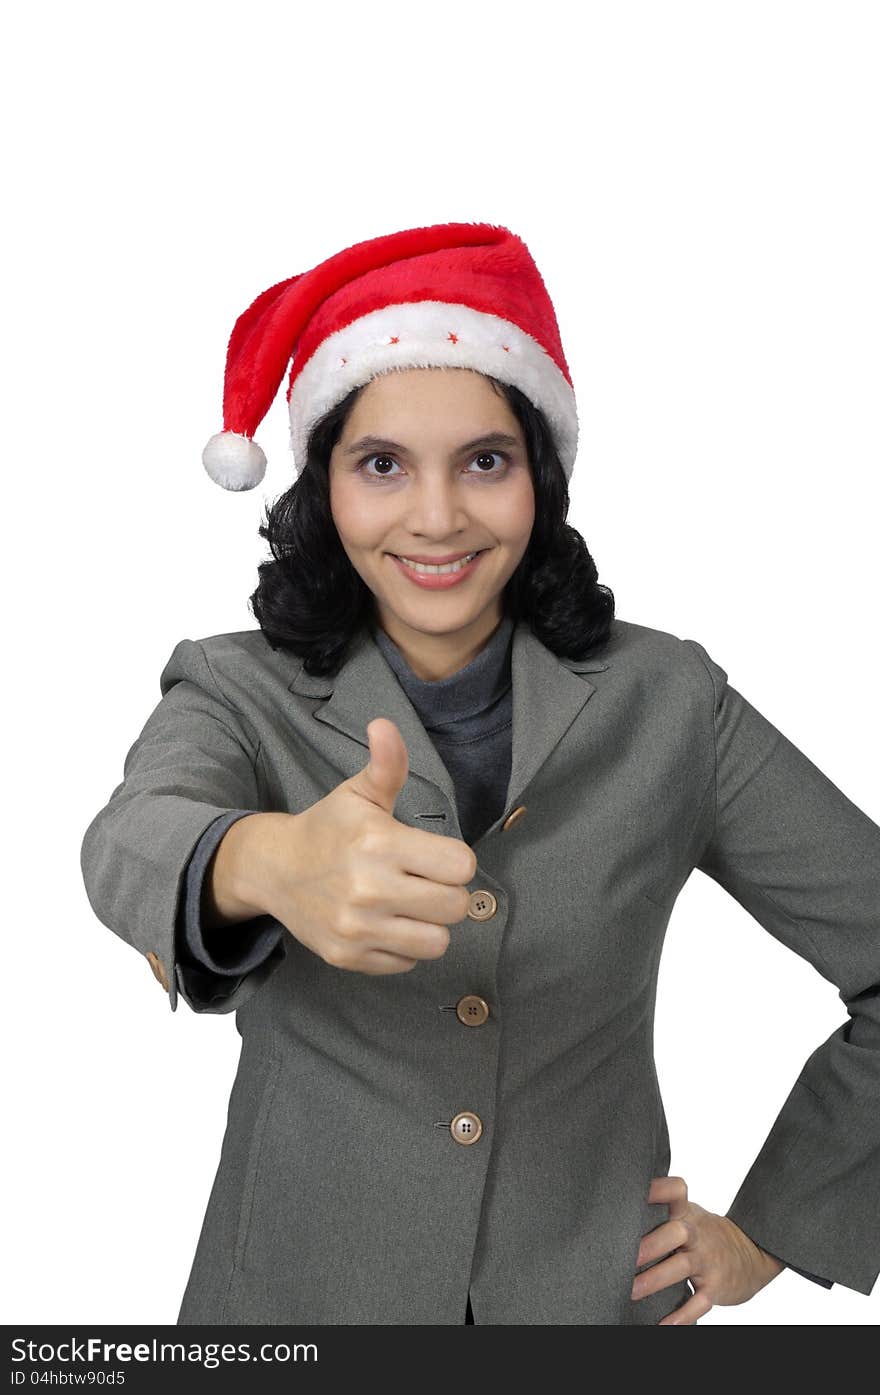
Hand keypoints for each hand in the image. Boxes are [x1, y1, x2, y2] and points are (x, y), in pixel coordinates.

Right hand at [260, 716, 477, 974]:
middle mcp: (370, 890)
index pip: (460, 865)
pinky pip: (407, 963)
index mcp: (379, 844)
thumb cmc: (328, 828)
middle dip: (448, 893)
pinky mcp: (349, 957)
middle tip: (426, 882)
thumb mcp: (358, 793)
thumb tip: (384, 725)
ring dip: (431, 925)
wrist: (274, 871)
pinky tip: (387, 924)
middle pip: (456, 906)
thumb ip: (386, 763)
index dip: (455, 860)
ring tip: (412, 906)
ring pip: (437, 943)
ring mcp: (358, 928)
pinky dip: (404, 947)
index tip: (436, 856)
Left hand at [631, 1175, 785, 1323]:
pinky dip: (682, 1315)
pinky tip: (663, 1324)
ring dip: (655, 1279)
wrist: (752, 1252)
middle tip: (625, 1256)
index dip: (658, 1189)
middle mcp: (697, 1233)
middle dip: (651, 1244)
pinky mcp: (716, 1286)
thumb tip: (619, 1210)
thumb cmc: (706, 1233)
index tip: (637, 1192)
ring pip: (682, 1267)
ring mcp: (708, 1260)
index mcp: (687, 1212)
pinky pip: (699, 1302)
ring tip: (631, 1291)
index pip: (675, 1191)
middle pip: (677, 1232)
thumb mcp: (689, 1214)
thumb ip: (663, 1211)